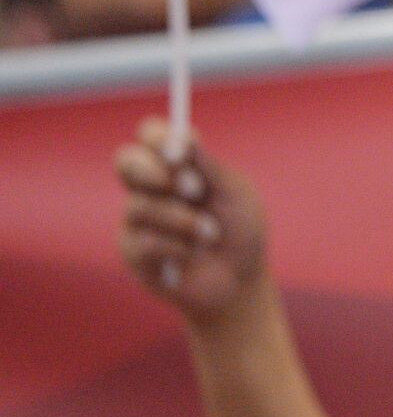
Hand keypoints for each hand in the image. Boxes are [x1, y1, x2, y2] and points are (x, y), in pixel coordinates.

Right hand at [115, 118, 267, 323]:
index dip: (157, 135)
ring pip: (141, 205)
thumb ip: (209, 167)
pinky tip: (192, 255)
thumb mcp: (235, 193)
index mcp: (177, 164)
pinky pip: (144, 240)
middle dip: (154, 171)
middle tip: (190, 187)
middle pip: (126, 160)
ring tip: (211, 234)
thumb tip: (183, 137)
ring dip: (183, 220)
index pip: (151, 135)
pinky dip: (176, 247)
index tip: (179, 146)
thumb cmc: (242, 230)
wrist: (239, 281)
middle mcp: (151, 186)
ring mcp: (137, 218)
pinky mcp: (132, 250)